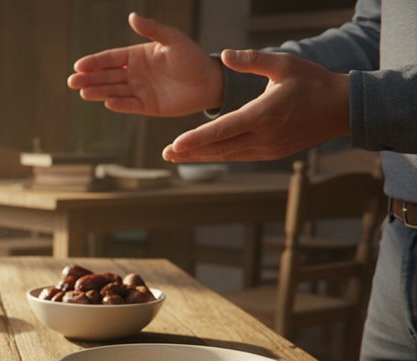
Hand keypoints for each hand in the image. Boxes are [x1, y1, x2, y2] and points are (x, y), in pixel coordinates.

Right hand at [67, 12, 222, 115]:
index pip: (111, 58)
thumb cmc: (192, 58)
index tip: (78, 65)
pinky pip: (129, 104)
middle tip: (72, 82)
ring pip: (114, 90)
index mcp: (137, 55)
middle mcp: (135, 73)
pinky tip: (107, 101)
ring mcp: (139, 90)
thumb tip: (131, 17)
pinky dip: (119, 104)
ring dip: (98, 91)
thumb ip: (152, 30)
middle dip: (89, 79)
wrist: (210, 82)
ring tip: (83, 92)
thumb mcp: (173, 39)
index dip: (94, 62)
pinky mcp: (147, 106)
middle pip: (107, 76)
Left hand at [162, 49, 350, 162]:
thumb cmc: (312, 82)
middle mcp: (264, 136)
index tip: (176, 145)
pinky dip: (220, 155)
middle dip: (191, 152)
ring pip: (228, 156)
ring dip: (202, 157)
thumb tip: (224, 55)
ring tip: (178, 156)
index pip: (223, 130)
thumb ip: (252, 60)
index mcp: (264, 114)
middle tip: (166, 154)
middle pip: (220, 148)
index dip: (197, 139)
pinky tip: (204, 154)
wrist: (342, 108)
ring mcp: (269, 148)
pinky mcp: (273, 154)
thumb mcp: (284, 64)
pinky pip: (240, 156)